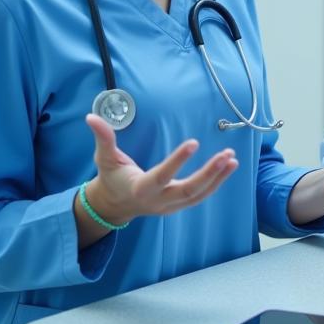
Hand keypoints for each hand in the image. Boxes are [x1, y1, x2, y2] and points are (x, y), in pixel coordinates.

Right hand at [82, 113, 238, 228]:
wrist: (115, 205)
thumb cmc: (111, 178)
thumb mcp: (104, 159)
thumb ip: (103, 138)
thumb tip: (91, 117)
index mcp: (141, 189)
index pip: (161, 176)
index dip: (177, 161)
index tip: (194, 142)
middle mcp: (158, 201)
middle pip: (187, 190)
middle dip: (208, 174)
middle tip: (226, 155)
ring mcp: (170, 206)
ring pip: (198, 195)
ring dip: (218, 178)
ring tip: (232, 159)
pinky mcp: (179, 205)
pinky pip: (201, 196)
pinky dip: (217, 182)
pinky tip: (229, 166)